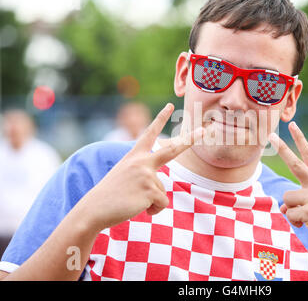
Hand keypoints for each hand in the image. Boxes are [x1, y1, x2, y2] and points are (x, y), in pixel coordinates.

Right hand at [78, 103, 203, 232]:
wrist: (94, 209)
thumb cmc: (109, 196)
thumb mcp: (125, 178)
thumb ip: (143, 176)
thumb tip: (158, 191)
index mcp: (135, 156)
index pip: (150, 134)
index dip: (160, 119)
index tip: (170, 106)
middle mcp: (142, 161)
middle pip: (173, 150)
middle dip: (191, 140)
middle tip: (206, 130)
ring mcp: (146, 174)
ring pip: (162, 191)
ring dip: (151, 202)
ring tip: (132, 201)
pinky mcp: (149, 189)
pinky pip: (162, 203)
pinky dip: (153, 210)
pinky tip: (137, 208)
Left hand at [269, 122, 307, 259]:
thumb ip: (302, 200)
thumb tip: (282, 207)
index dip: (300, 139)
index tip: (292, 125)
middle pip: (295, 163)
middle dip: (282, 148)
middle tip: (271, 135)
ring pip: (287, 198)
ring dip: (292, 210)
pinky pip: (290, 215)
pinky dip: (296, 223)